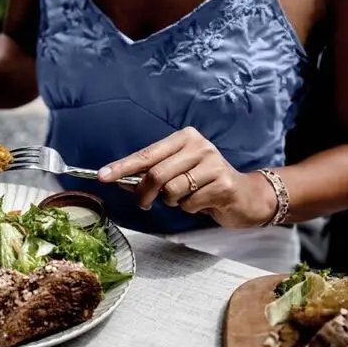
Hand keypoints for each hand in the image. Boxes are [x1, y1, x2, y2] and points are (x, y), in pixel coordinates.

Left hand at [97, 127, 277, 227]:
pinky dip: (190, 208)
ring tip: (185, 198)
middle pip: (156, 174)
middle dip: (145, 194)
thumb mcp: (176, 174)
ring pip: (172, 191)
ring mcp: (213, 163)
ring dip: (172, 202)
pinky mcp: (223, 184)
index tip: (102, 176)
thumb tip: (119, 180)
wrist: (245, 195)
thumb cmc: (205, 183)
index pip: (146, 154)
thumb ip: (149, 175)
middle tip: (144, 203)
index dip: (122, 167)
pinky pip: (190, 203)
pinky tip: (202, 202)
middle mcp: (199, 146)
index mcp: (184, 138)